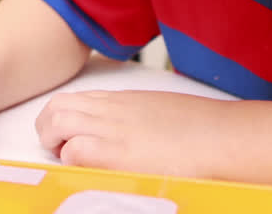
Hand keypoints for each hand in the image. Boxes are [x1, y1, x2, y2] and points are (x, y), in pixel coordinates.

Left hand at [36, 90, 231, 176]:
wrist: (224, 138)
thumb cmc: (202, 130)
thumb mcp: (160, 112)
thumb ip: (135, 118)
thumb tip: (126, 135)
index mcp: (123, 100)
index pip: (75, 100)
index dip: (63, 119)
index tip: (67, 137)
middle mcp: (112, 111)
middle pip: (57, 107)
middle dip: (47, 129)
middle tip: (58, 149)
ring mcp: (112, 130)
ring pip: (57, 123)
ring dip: (54, 143)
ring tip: (70, 160)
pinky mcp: (115, 154)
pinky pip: (74, 152)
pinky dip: (72, 162)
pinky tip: (89, 171)